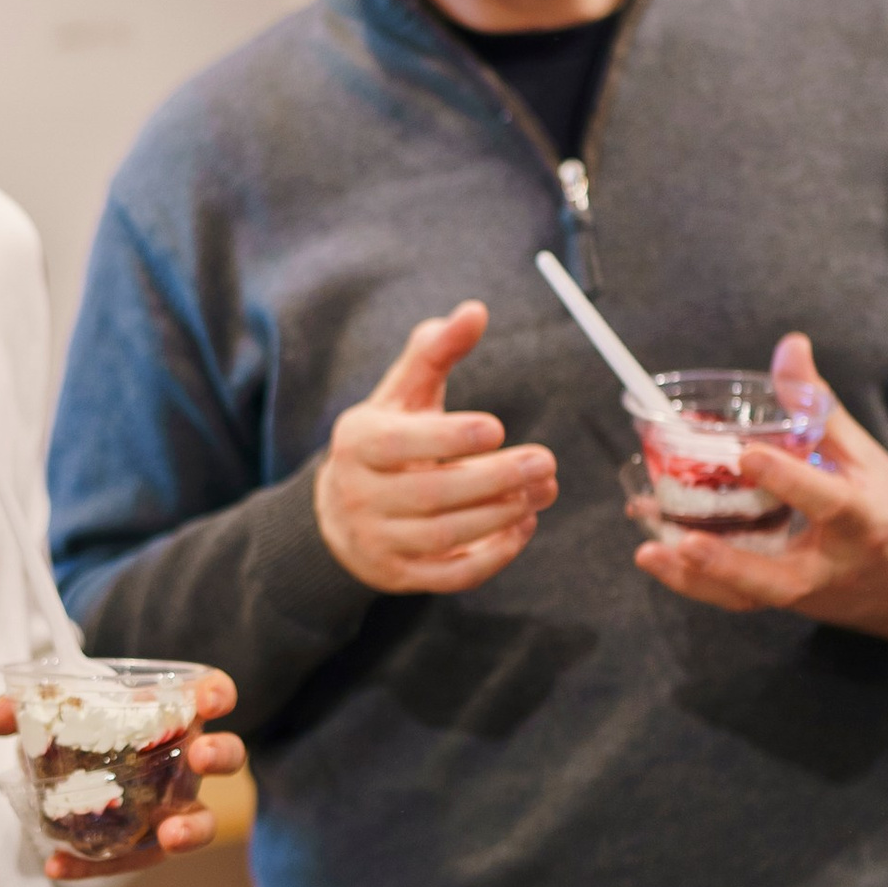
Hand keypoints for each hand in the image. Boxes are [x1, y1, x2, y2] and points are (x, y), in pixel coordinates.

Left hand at [0, 669, 248, 879]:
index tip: (209, 699)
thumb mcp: (59, 712)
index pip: (212, 695)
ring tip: (170, 834)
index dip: (216, 694)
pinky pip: (133, 858)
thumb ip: (25, 711)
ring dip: (192, 828)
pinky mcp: (149, 844)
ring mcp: (176, 806)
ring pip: (203, 819)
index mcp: (177, 712)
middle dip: (219, 753)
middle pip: (224, 756)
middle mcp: (189, 759)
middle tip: (200, 755)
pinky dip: (96, 867)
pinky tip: (58, 868)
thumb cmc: (91, 727)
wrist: (88, 764)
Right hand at [311, 303, 556, 597]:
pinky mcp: (399, 575)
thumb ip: (436, 350)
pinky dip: (492, 556)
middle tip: (545, 462)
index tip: (498, 427)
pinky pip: (450, 575)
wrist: (342, 510)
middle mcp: (360, 494)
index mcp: (358, 442)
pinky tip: (524, 526)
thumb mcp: (402, 392)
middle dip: (494, 480)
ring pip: (444, 536)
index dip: (449, 437)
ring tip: (543, 490)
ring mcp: (378, 539)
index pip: (399, 443)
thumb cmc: (387, 438)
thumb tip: (476, 311)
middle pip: (431, 494)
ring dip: (501, 515)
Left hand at [633, 333, 887, 644]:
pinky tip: (657, 555)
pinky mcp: (784, 602)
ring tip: (649, 552)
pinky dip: (695, 582)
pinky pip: (736, 599)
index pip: (829, 502)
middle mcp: (833, 564)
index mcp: (864, 519)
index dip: (788, 479)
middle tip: (683, 541)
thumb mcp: (864, 455)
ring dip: (697, 579)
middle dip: (728, 563)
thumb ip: (817, 406)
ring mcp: (806, 592)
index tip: (746, 454)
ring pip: (748, 596)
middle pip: (779, 577)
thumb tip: (790, 345)